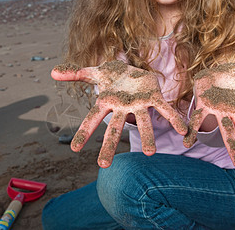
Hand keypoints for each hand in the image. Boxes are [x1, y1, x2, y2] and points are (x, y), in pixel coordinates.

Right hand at [51, 61, 187, 167]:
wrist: (134, 69)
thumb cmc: (113, 76)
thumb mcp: (94, 72)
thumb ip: (75, 73)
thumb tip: (52, 72)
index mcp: (107, 103)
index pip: (92, 119)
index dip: (83, 132)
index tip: (73, 149)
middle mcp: (122, 108)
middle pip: (114, 129)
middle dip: (109, 146)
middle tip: (103, 165)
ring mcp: (139, 105)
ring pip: (143, 123)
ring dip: (147, 137)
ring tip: (151, 153)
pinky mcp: (154, 97)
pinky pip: (164, 109)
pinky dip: (173, 119)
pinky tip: (182, 130)